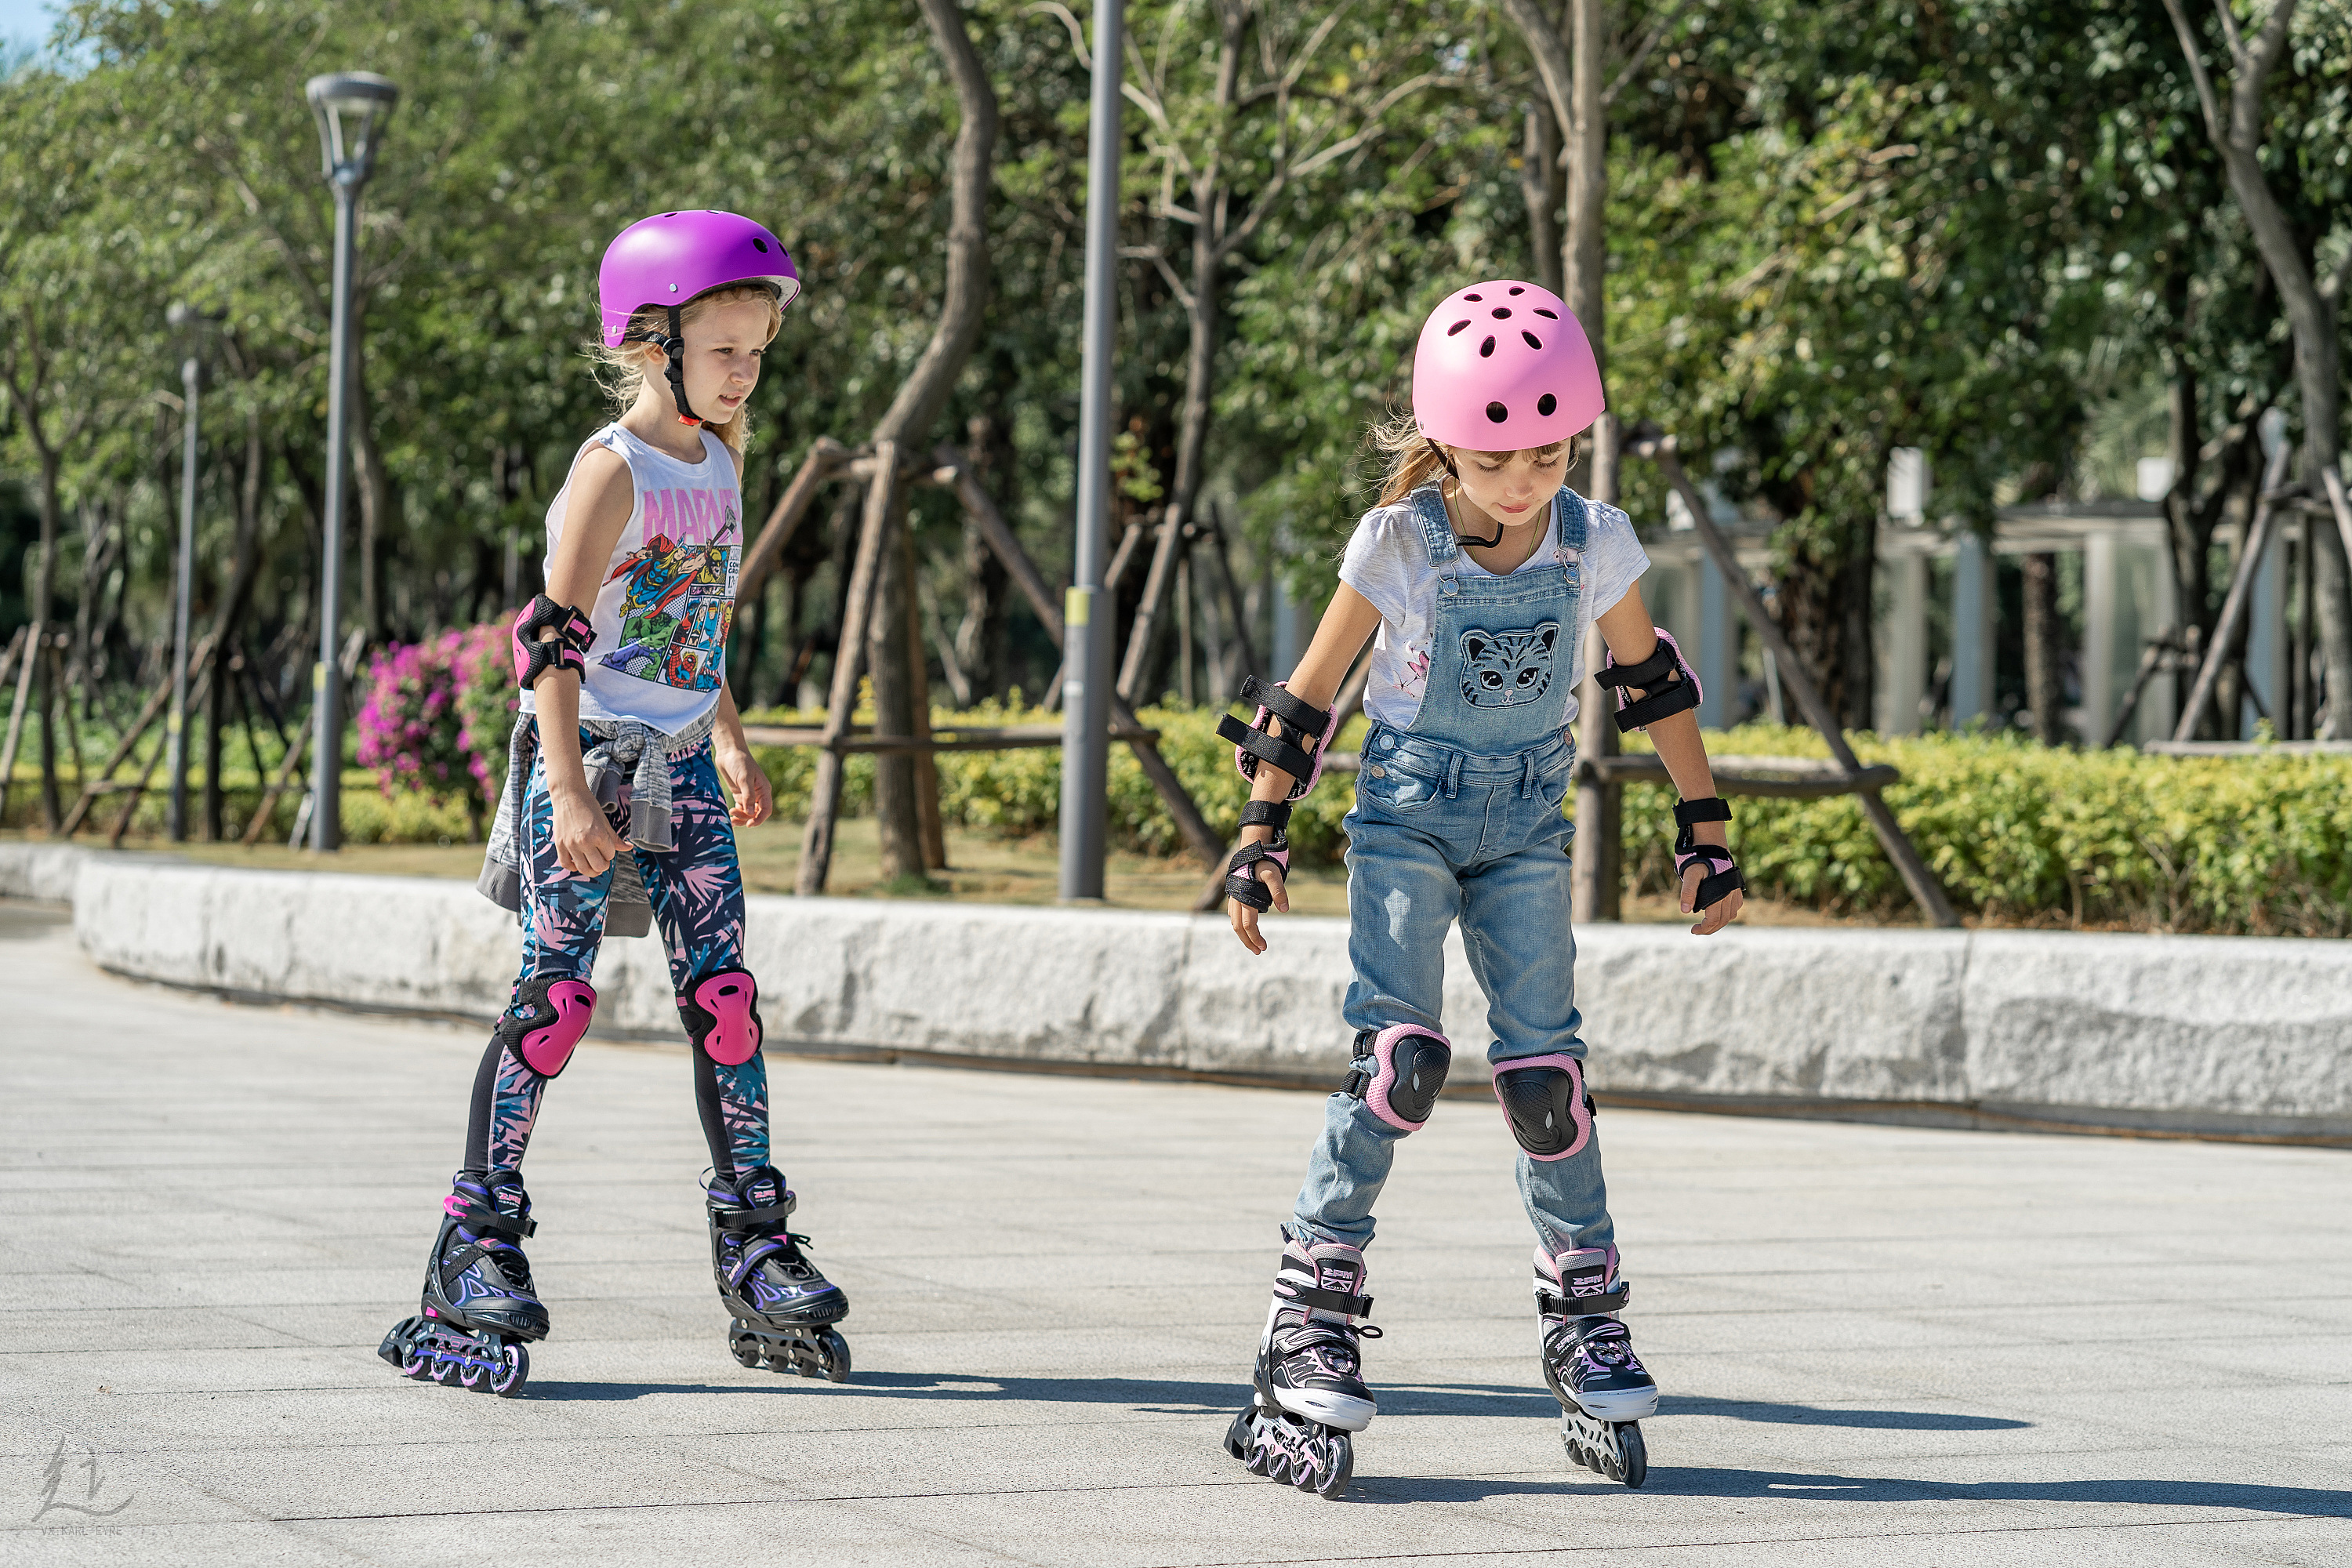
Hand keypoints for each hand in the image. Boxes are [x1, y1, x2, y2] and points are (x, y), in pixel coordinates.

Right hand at [550, 781, 624, 878]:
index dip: (610, 853)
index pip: (610, 855)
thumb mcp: (604, 821)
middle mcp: (585, 842)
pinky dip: (573, 867)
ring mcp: (570, 844)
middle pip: (598, 866)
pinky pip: (566, 864)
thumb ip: (615, 838)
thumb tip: (628, 848)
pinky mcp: (559, 844)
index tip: (607, 849)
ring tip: (592, 865)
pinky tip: (578, 862)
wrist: (568, 794)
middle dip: (603, 865)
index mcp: (599, 835)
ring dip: (590, 870)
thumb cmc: (588, 805)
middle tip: (602, 860)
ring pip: (583, 869)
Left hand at [715, 743, 773, 826]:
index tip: (749, 824)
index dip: (759, 819)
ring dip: (740, 816)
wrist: (728, 751)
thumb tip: (751, 813)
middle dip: (746, 817)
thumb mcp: (744, 778)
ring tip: (730, 812)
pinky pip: (741, 808)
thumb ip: (748, 796)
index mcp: (764, 790)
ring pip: (748, 813)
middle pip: (756, 813)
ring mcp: (749, 794)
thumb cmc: (739, 762)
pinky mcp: (739, 793)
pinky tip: (729, 814)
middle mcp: (758, 794)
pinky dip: (736, 813)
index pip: (766, 809)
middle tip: (733, 814)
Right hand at [1227, 833, 1288, 955]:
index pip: (1248, 925)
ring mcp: (1234, 895)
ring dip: (1242, 933)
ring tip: (1252, 942)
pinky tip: (1244, 924)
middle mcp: (1237, 898)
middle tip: (1259, 951)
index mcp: (1245, 897)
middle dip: (1248, 941)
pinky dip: (1238, 922)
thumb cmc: (1264, 859)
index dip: (1255, 937)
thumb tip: (1284, 909)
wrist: (1252, 844)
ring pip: (1233, 921)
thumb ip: (1279, 891)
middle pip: (1238, 927)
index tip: (1264, 947)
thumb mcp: (1274, 873)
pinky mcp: (1234, 891)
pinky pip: (1233, 912)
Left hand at [1681, 854, 1743, 935]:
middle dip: (1710, 928)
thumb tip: (1685, 911)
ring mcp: (1734, 890)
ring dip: (1720, 921)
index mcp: (1720, 894)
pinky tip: (1719, 911)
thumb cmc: (1700, 859)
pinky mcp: (1736, 886)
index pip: (1714, 919)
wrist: (1712, 844)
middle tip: (1697, 930)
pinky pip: (1736, 905)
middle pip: (1723, 920)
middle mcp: (1730, 894)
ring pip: (1731, 914)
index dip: (1704, 928)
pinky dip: (1728, 912)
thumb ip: (1688, 891)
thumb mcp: (1691, 874)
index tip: (1693, 930)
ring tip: (1707, 923)